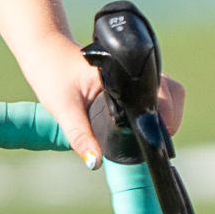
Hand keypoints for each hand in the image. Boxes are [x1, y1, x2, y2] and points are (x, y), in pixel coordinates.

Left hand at [11, 35, 186, 166]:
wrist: (43, 50)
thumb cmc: (51, 74)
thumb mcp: (63, 108)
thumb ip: (79, 136)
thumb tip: (95, 162)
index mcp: (123, 72)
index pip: (160, 92)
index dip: (167, 115)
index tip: (164, 134)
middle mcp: (133, 68)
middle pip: (171, 91)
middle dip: (169, 117)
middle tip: (158, 139)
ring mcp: (134, 72)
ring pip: (166, 91)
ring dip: (163, 113)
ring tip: (152, 135)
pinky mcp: (130, 78)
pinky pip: (153, 93)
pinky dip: (153, 109)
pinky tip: (141, 124)